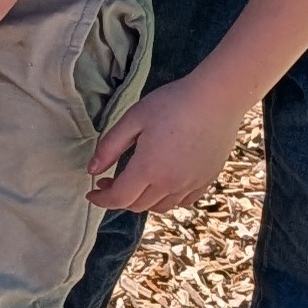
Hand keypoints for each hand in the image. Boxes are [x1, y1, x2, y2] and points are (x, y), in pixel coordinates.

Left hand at [86, 73, 242, 212]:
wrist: (216, 100)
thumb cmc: (171, 104)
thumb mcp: (132, 119)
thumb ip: (109, 147)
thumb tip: (92, 170)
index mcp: (148, 169)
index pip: (119, 198)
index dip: (102, 200)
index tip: (91, 194)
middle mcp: (170, 184)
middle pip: (138, 205)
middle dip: (118, 199)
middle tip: (107, 181)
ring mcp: (191, 184)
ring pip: (160, 207)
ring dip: (141, 201)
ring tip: (132, 183)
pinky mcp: (206, 180)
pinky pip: (182, 201)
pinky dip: (166, 200)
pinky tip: (160, 184)